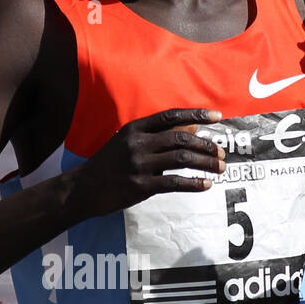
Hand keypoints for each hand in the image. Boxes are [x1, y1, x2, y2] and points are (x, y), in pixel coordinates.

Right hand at [66, 108, 225, 217]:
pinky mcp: (140, 186)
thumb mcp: (127, 142)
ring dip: (205, 163)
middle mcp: (137, 143)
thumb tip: (192, 130)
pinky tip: (206, 184)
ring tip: (220, 168)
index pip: (171, 116)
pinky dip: (194, 183)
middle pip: (181, 139)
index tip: (218, 117)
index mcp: (135, 128)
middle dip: (206, 145)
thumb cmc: (109, 164)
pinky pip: (174, 183)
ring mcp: (138, 165)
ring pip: (181, 160)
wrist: (83, 188)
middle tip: (221, 152)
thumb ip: (156, 136)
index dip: (196, 115)